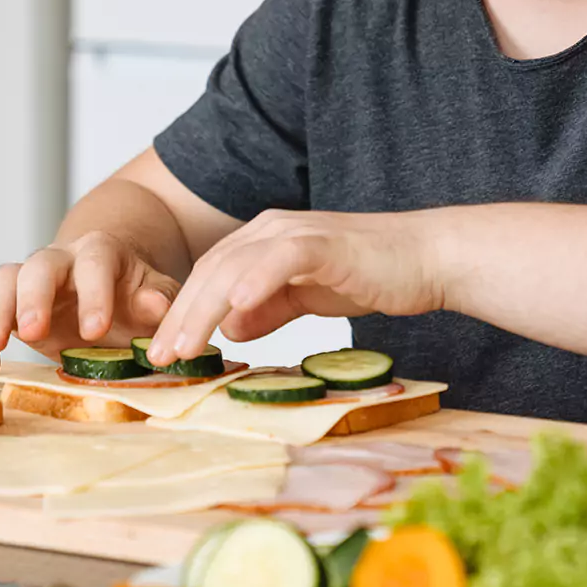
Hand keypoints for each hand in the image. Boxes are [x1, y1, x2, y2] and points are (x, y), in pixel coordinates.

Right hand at [0, 231, 180, 376]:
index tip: (95, 330)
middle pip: (39, 266)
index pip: (95, 262)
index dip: (94, 294)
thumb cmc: (132, 296)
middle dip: (34, 298)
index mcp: (101, 252)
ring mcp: (30, 281)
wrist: (109, 296)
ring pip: (3, 282)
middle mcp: (60, 260)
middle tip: (33, 332)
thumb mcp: (153, 295)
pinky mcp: (10, 306)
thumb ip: (158, 299)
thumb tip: (158, 305)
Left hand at [146, 209, 446, 366]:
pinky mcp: (325, 243)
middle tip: (160, 357)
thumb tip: (231, 329)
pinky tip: (236, 305)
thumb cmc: (370, 275)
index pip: (210, 275)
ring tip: (184, 344)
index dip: (182, 312)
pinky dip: (256, 279)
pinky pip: (282, 258)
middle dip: (181, 315)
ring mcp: (298, 233)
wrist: (426, 258)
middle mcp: (273, 229)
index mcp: (264, 240)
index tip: (162, 352)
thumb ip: (269, 309)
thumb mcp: (307, 297)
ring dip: (205, 306)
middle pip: (213, 270)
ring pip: (236, 266)